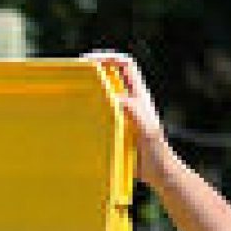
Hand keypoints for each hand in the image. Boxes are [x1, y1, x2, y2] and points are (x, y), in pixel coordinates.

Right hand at [84, 50, 170, 180]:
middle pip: (113, 76)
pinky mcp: (117, 130)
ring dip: (89, 91)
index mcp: (139, 96)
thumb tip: (115, 97)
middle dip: (95, 70)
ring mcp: (123, 116)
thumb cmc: (156, 152)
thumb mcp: (147, 129)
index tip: (90, 59)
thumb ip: (134, 111)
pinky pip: (100, 116)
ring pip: (104, 96)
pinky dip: (88, 113)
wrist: (158, 173)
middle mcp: (130, 102)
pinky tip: (77, 120)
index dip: (110, 58)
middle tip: (75, 74)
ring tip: (72, 93)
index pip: (126, 66)